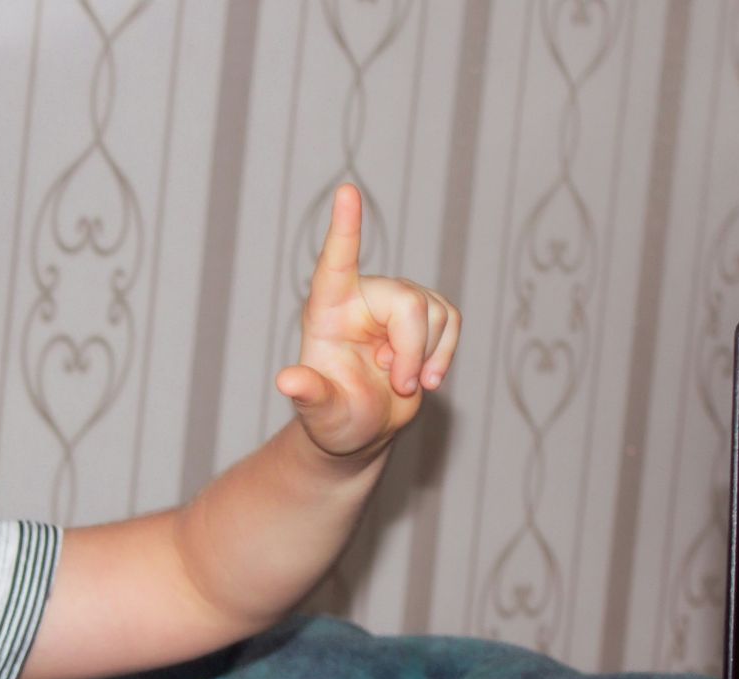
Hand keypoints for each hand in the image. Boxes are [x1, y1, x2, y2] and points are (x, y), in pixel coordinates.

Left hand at [280, 184, 459, 458]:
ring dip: (428, 357)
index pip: (336, 263)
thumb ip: (309, 395)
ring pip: (436, 312)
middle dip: (412, 350)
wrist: (361, 426)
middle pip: (408, 302)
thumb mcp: (320, 412)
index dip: (345, 229)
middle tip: (403, 387)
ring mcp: (396, 303)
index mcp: (327, 309)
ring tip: (403, 384)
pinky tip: (424, 378)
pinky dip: (444, 355)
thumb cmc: (334, 416)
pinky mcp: (425, 315)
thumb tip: (287, 382)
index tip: (346, 192)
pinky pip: (452, 321)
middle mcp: (362, 297)